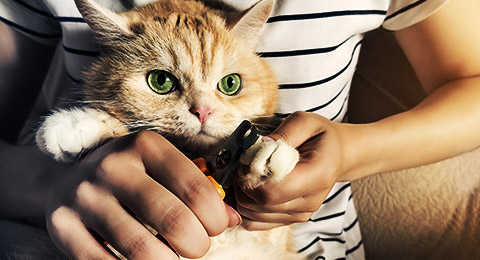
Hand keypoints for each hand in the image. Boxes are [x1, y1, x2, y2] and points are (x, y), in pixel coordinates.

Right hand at [45, 131, 240, 258]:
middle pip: (174, 221)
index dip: (216, 219)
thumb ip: (198, 189)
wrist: (66, 177)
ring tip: (171, 256)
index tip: (216, 227)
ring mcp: (85, 197)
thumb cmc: (130, 175)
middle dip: (197, 245)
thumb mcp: (162, 168)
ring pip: (142, 250)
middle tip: (195, 246)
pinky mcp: (63, 226)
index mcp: (146, 146)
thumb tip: (232, 218)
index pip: (197, 190)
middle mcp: (114, 168)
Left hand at [235, 111, 344, 229]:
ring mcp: (301, 214)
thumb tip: (259, 148)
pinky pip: (255, 222)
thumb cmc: (320, 136)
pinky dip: (244, 206)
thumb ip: (282, 134)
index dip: (250, 176)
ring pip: (253, 215)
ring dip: (240, 194)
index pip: (272, 190)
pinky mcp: (291, 219)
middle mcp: (310, 200)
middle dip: (242, 184)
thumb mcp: (305, 122)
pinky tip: (249, 188)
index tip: (246, 158)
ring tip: (247, 173)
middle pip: (260, 203)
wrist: (337, 156)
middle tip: (242, 164)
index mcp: (317, 175)